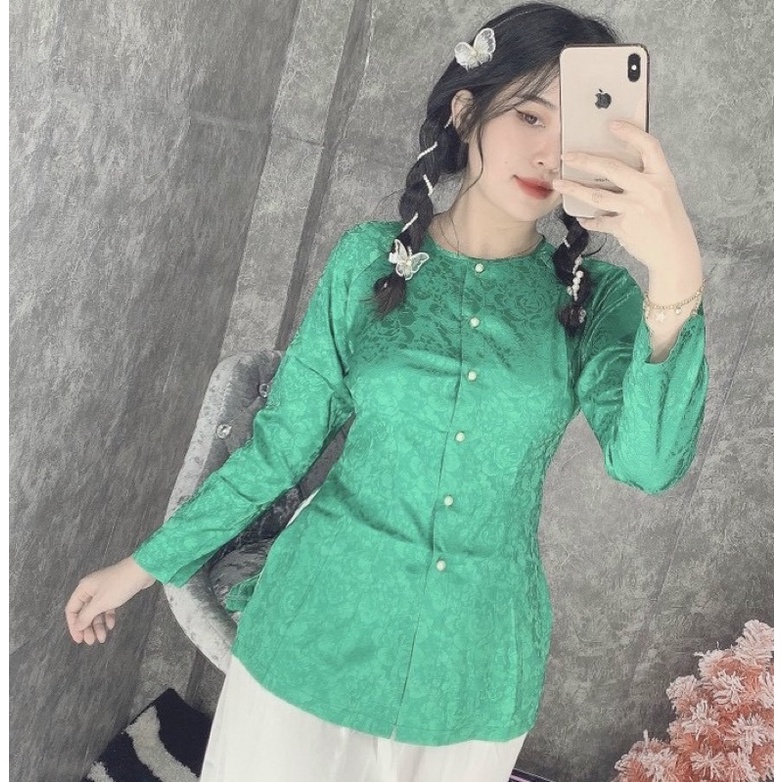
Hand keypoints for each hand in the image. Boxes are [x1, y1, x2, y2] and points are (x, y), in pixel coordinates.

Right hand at [64, 557, 156, 645]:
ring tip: (103, 638)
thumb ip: (86, 616)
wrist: (141, 571)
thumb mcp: (100, 603)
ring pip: (96, 611)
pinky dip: (108, 617)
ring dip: (98, 625)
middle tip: (92, 642)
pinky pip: (107, 607)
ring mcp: (103, 591)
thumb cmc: (119, 585)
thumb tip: (77, 626)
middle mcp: (91, 589)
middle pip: (84, 612)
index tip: (79, 640)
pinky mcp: (115, 592)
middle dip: (87, 628)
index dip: (73, 626)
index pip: (72, 610)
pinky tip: (112, 625)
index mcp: (83, 588)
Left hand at [552, 121, 701, 274]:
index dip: (630, 133)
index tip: (612, 124)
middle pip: (612, 168)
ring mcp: (634, 209)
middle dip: (585, 160)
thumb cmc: (669, 222)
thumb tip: (613, 170)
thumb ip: (644, 181)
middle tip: (567, 156)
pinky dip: (589, 220)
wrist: (675, 253)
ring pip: (597, 196)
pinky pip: (599, 221)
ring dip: (574, 189)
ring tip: (559, 184)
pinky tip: (582, 218)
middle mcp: (648, 190)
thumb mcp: (665, 194)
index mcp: (662, 177)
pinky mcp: (623, 228)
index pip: (649, 146)